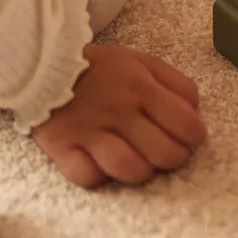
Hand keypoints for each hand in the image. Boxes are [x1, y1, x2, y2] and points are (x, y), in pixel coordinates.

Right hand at [32, 43, 206, 187]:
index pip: (185, 123)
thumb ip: (174, 82)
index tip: (191, 137)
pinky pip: (88, 176)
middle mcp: (118, 111)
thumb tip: (195, 111)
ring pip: (130, 169)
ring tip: (141, 162)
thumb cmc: (99, 67)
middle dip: (176, 158)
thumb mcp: (141, 61)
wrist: (41, 64)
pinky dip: (100, 176)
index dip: (196, 136)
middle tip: (170, 154)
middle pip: (163, 152)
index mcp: (141, 87)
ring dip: (142, 171)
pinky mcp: (62, 148)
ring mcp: (89, 131)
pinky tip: (104, 164)